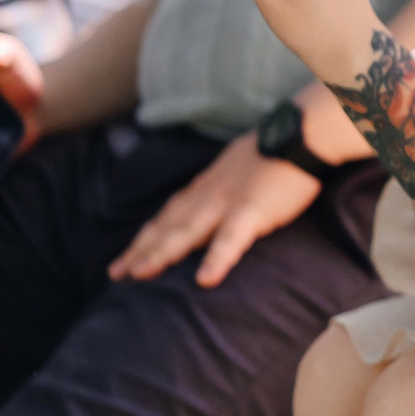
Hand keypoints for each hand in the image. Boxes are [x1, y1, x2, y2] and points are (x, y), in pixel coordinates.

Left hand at [108, 131, 320, 286]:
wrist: (299, 135)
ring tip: (140, 275)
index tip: (123, 258)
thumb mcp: (234, 169)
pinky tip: (204, 280)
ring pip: (186, 232)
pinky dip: (216, 259)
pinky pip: (230, 239)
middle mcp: (206, 196)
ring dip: (160, 253)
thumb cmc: (273, 153)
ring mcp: (226, 203)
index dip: (144, 238)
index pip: (167, 216)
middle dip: (140, 251)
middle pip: (167, 226)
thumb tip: (208, 206)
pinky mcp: (251, 211)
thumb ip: (219, 188)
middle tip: (115, 274)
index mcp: (205, 188)